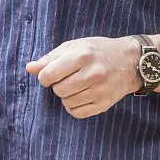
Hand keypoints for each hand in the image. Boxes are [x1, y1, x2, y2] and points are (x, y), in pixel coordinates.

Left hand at [26, 36, 141, 118]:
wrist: (130, 62)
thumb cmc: (97, 51)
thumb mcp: (74, 46)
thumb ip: (50, 58)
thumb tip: (29, 68)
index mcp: (82, 56)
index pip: (49, 74)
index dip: (44, 76)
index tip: (49, 74)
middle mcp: (92, 74)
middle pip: (58, 90)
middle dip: (57, 85)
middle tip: (67, 78)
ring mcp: (100, 91)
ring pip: (67, 102)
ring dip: (66, 96)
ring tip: (76, 85)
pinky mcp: (105, 104)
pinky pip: (77, 113)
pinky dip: (74, 107)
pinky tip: (80, 96)